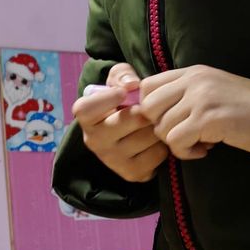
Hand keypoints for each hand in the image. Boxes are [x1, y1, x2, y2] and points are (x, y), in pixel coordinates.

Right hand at [72, 63, 168, 182]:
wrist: (130, 133)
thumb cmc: (122, 102)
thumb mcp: (118, 81)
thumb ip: (122, 75)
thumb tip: (132, 84)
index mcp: (86, 119)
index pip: (86, 109)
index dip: (106, 99)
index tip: (123, 93)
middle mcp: (95, 142)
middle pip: (131, 119)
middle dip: (146, 110)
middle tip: (150, 108)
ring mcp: (113, 160)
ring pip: (148, 136)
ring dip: (157, 126)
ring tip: (153, 123)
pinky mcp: (132, 173)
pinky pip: (158, 154)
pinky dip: (163, 145)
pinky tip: (156, 141)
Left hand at [139, 65, 249, 158]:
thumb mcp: (214, 92)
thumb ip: (186, 96)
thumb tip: (153, 116)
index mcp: (193, 72)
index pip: (146, 87)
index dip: (151, 110)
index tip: (172, 122)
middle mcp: (194, 80)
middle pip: (147, 108)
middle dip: (161, 128)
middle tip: (185, 135)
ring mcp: (201, 98)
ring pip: (162, 128)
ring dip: (178, 143)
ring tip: (203, 142)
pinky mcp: (209, 119)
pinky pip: (176, 142)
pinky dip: (187, 152)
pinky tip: (207, 150)